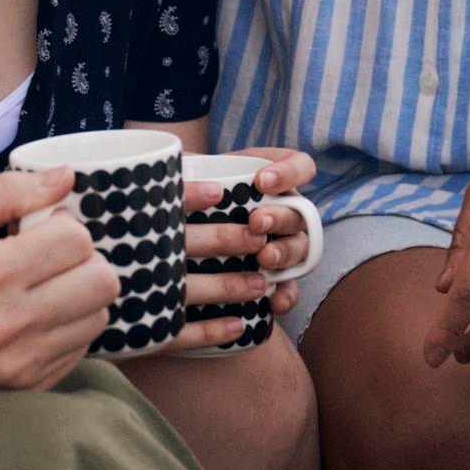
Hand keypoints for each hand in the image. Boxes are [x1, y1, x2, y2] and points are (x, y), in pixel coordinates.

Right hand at [0, 167, 119, 416]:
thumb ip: (2, 192)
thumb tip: (64, 178)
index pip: (76, 240)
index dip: (62, 225)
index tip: (38, 229)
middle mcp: (12, 324)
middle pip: (101, 280)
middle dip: (82, 258)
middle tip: (48, 256)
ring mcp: (24, 362)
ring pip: (99, 315)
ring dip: (80, 293)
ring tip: (42, 287)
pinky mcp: (29, 387)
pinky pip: (82, 348)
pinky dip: (69, 327)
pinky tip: (34, 317)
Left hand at [170, 148, 316, 350]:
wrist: (180, 239)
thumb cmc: (187, 198)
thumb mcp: (187, 178)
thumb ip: (187, 171)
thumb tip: (169, 169)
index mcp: (271, 180)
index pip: (299, 166)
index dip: (288, 172)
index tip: (260, 181)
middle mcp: (283, 210)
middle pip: (298, 212)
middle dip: (279, 217)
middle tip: (255, 223)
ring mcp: (283, 243)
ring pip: (298, 247)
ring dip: (285, 253)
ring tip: (264, 259)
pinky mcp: (276, 276)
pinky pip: (290, 287)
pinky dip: (286, 295)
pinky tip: (275, 303)